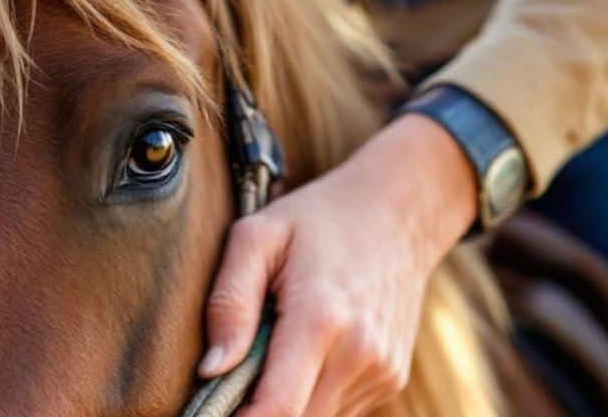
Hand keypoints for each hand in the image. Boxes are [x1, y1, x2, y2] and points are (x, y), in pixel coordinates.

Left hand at [199, 114, 477, 416]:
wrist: (400, 211)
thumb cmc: (317, 218)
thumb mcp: (256, 236)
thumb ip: (229, 302)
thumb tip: (210, 369)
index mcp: (320, 318)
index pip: (277, 409)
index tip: (208, 412)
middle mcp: (360, 353)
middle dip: (256, 412)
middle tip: (230, 379)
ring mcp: (382, 370)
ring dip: (286, 402)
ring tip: (272, 349)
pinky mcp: (392, 377)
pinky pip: (339, 408)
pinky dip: (312, 393)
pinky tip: (306, 350)